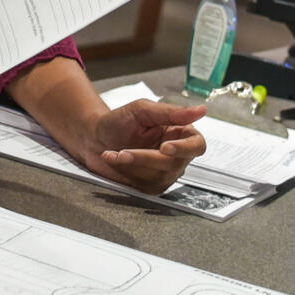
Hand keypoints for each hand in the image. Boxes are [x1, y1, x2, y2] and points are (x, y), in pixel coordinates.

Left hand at [81, 99, 206, 194]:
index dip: (185, 148)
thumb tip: (201, 110)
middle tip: (125, 151)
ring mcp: (165, 172)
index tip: (165, 147)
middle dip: (147, 158)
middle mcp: (176, 155)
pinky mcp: (151, 185)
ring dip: (133, 164)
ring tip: (115, 153)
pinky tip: (114, 160)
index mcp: (179, 133)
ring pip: (160, 176)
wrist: (93, 138)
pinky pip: (146, 185)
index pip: (197, 144)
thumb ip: (171, 112)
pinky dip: (128, 172)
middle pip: (175, 163)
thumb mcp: (142, 110)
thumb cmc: (118, 121)